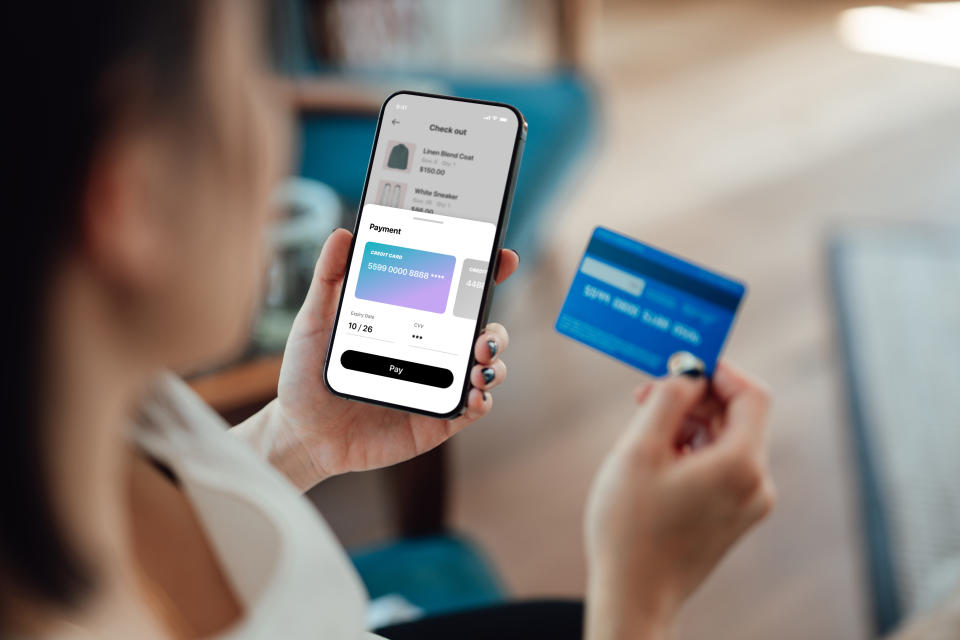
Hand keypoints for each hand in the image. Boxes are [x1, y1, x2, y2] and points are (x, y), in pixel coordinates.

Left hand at [246, 228, 518, 489]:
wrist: (299, 432)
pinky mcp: (436, 420)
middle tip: (483, 335)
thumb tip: (342, 234)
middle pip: (484, 331)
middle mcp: (431, 351)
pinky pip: (473, 408)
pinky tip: (473, 394)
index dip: (487, 274)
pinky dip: (482, 399)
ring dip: (494, 363)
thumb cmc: (306, 375)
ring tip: (478, 363)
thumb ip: (329, 278)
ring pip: (486, 368)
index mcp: (411, 322)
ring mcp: (437, 386)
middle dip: (497, 330)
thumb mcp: (315, 321)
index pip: (457, 293)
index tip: (502, 258)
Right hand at [584, 362, 774, 639]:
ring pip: (726, 440)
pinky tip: (656, 461)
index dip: (719, 371)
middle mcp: (756, 484)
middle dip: (694, 398)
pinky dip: (693, 451)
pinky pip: (721, 466)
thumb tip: (687, 373)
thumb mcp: (639, 449)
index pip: (752, 394)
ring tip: (644, 433)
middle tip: (646, 395)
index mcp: (741, 464)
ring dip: (689, 424)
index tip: (681, 363)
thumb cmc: (630, 527)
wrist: (634, 596)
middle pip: (737, 416)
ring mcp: (748, 504)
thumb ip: (667, 400)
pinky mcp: (733, 518)